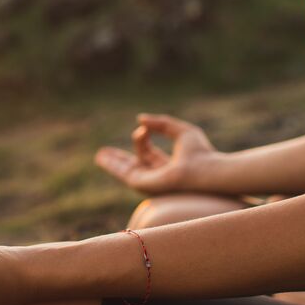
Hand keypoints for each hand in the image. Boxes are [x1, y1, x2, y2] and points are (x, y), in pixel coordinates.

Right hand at [96, 112, 219, 194]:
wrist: (204, 170)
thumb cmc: (200, 153)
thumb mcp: (181, 131)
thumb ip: (162, 123)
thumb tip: (141, 119)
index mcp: (169, 167)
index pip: (149, 153)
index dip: (142, 138)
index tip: (143, 128)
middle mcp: (158, 177)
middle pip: (134, 167)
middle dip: (120, 160)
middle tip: (105, 153)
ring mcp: (150, 182)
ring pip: (126, 171)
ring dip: (112, 163)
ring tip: (99, 155)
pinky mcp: (142, 184)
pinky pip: (124, 173)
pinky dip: (113, 163)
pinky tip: (103, 155)